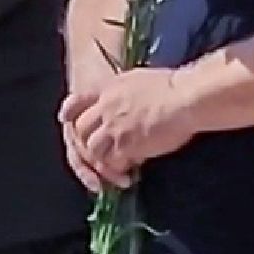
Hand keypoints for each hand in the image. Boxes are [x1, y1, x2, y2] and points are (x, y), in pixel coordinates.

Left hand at [60, 68, 196, 187]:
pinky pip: (111, 162)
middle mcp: (105, 106)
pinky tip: (130, 173)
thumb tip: (125, 105)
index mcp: (109, 88)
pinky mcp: (124, 144)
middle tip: (101, 156)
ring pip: (92, 148)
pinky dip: (117, 170)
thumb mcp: (140, 81)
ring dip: (102, 161)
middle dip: (87, 144)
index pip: (77, 100)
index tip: (67, 121)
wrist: (187, 99)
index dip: (70, 113)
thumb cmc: (175, 88)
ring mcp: (113, 126)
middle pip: (80, 129)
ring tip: (118, 168)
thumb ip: (125, 94)